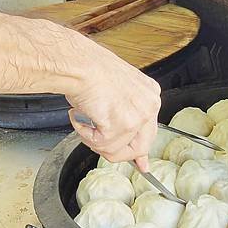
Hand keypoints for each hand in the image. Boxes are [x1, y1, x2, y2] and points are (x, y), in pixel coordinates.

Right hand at [63, 33, 160, 170]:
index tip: (140, 165)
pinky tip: (80, 115)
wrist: (77, 62)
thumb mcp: (115, 93)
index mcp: (150, 94)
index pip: (150, 131)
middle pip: (140, 147)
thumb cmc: (89, 70)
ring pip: (117, 150)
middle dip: (116, 150)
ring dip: (94, 140)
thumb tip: (137, 155)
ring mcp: (137, 116)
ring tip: (84, 119)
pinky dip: (84, 133)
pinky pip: (101, 145)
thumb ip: (127, 118)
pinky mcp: (121, 125)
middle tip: (96, 139)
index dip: (138, 149)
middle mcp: (149, 105)